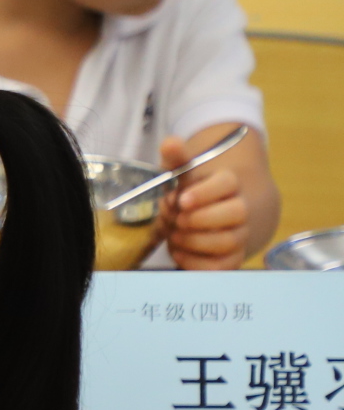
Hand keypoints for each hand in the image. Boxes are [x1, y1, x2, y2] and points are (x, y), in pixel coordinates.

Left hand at [157, 132, 250, 268]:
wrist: (203, 220)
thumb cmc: (189, 195)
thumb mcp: (179, 175)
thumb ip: (175, 159)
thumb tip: (170, 142)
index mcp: (227, 184)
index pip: (227, 183)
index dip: (205, 192)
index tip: (182, 200)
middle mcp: (240, 210)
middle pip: (235, 212)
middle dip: (199, 219)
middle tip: (175, 219)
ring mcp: (238, 236)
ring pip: (227, 241)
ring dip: (193, 240)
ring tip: (174, 235)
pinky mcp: (231, 260)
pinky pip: (220, 266)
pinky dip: (195, 262)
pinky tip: (179, 251)